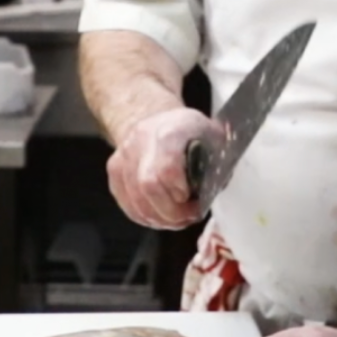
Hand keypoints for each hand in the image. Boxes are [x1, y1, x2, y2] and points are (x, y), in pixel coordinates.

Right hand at [106, 106, 217, 229]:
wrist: (152, 117)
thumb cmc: (188, 131)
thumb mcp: (212, 134)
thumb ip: (221, 157)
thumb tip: (221, 182)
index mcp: (170, 130)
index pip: (167, 168)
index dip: (181, 192)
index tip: (195, 200)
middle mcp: (141, 142)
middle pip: (148, 187)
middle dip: (172, 212)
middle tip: (189, 215)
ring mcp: (123, 157)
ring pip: (137, 201)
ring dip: (161, 219)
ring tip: (179, 218)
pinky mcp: (114, 173)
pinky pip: (129, 206)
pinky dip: (148, 218)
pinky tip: (163, 216)